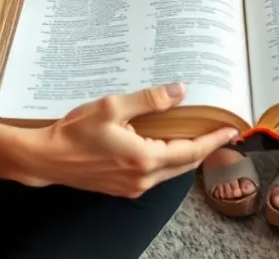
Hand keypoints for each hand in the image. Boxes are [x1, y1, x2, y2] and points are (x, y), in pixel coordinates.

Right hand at [31, 82, 237, 196]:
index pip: (190, 151)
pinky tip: (168, 145)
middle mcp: (143, 178)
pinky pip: (156, 174)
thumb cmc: (75, 132)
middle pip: (185, 164)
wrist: (47, 158)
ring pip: (171, 171)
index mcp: (144, 158)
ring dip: (187, 155)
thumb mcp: (113, 107)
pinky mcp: (123, 187)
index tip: (231, 130)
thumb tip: (179, 91)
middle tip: (220, 131)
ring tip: (199, 136)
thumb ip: (149, 100)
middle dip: (205, 148)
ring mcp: (133, 186)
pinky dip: (169, 160)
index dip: (212, 140)